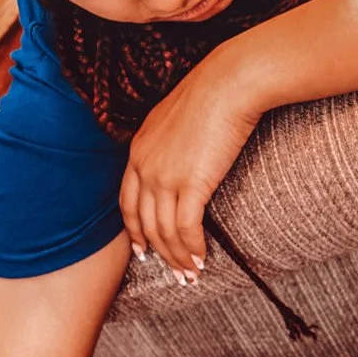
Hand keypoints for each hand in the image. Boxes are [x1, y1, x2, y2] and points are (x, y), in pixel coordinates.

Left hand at [120, 50, 261, 277]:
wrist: (229, 83)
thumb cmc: (212, 93)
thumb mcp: (175, 117)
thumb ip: (169, 142)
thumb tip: (181, 161)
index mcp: (138, 150)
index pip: (128, 201)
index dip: (135, 229)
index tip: (143, 249)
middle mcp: (145, 166)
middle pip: (144, 223)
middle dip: (158, 252)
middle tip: (172, 271)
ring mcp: (165, 176)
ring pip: (164, 231)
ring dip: (178, 257)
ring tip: (191, 273)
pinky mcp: (190, 184)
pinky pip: (186, 228)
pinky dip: (193, 248)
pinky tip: (202, 259)